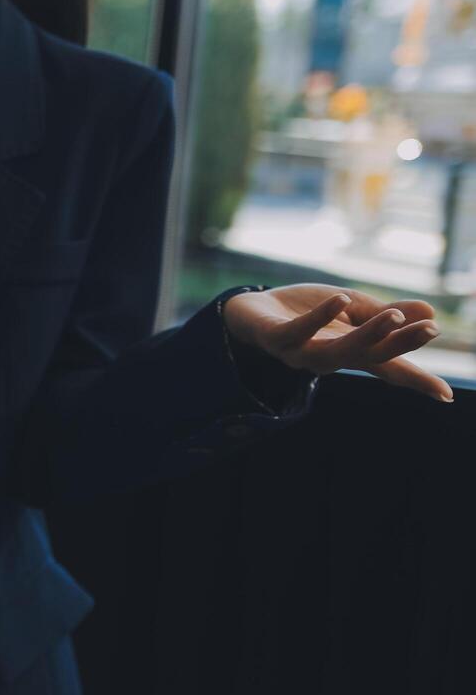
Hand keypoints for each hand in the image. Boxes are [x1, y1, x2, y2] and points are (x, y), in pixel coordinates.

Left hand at [223, 284, 452, 401]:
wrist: (249, 311)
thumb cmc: (303, 311)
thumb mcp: (350, 308)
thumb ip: (383, 313)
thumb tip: (427, 311)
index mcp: (350, 351)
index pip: (388, 368)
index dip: (416, 382)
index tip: (445, 395)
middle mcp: (327, 358)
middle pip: (369, 358)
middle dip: (400, 345)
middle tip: (431, 329)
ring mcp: (301, 352)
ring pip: (336, 353)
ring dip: (367, 335)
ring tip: (392, 317)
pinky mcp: (276, 338)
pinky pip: (298, 331)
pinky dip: (319, 317)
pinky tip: (340, 299)